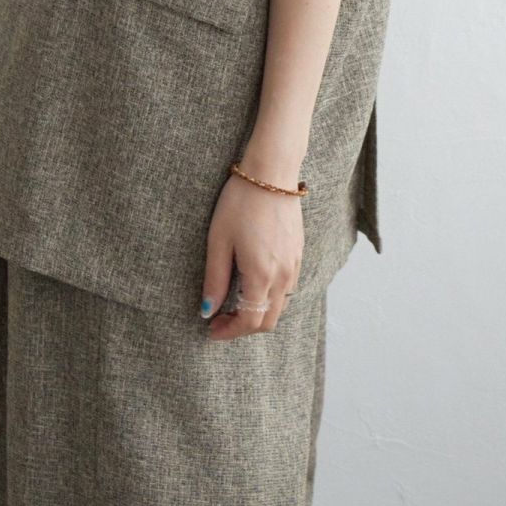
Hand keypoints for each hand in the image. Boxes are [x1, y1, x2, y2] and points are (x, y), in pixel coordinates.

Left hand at [200, 171, 302, 340]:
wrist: (271, 174)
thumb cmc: (240, 203)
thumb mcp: (219, 241)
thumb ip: (215, 280)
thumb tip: (207, 311)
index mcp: (261, 275)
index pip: (249, 321)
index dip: (229, 331)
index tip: (211, 329)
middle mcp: (283, 275)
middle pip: (268, 320)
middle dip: (243, 327)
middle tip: (219, 320)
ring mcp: (294, 265)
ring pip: (280, 306)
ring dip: (258, 313)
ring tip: (233, 303)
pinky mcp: (298, 253)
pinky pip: (287, 288)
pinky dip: (270, 298)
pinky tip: (252, 284)